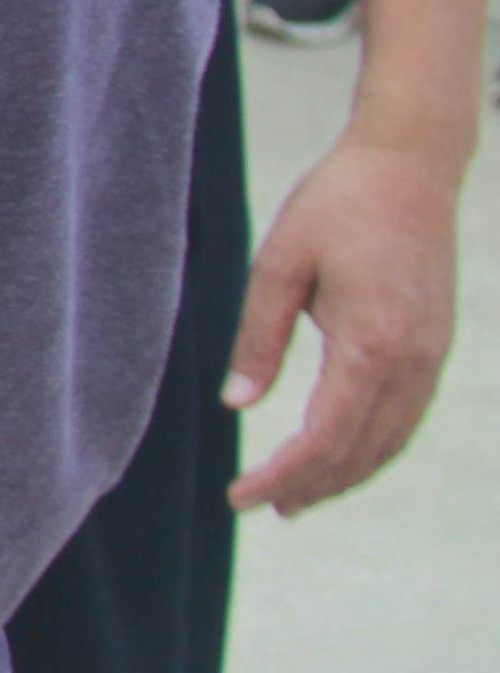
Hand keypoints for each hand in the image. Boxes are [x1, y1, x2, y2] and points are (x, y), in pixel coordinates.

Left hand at [226, 131, 462, 514]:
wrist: (410, 166)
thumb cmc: (337, 205)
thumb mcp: (279, 264)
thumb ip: (258, 339)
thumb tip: (236, 405)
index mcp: (371, 345)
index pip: (324, 438)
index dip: (280, 475)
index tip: (238, 497)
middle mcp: (412, 361)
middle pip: (359, 451)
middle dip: (310, 486)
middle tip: (260, 506)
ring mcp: (432, 357)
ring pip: (390, 441)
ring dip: (344, 474)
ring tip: (298, 495)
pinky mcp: (436, 346)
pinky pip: (406, 416)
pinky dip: (372, 446)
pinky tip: (342, 453)